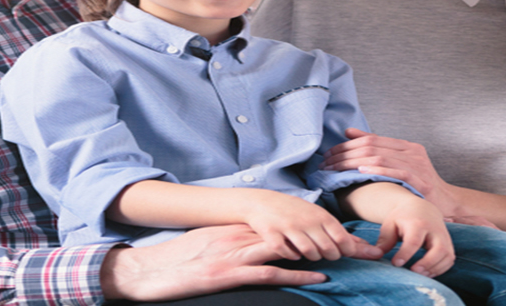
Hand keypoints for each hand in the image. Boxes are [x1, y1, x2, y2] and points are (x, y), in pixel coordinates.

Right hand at [100, 224, 362, 301]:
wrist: (147, 270)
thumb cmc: (178, 262)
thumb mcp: (212, 247)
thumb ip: (237, 243)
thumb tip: (265, 246)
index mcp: (238, 231)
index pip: (285, 225)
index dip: (317, 229)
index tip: (343, 233)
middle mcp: (242, 238)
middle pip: (294, 234)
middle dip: (328, 239)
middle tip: (358, 244)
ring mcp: (237, 254)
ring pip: (288, 249)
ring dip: (319, 254)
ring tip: (348, 258)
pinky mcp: (230, 273)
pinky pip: (270, 273)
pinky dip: (296, 275)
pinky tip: (318, 278)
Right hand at [243, 189, 366, 261]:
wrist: (262, 201)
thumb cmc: (295, 210)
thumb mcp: (318, 215)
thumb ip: (339, 232)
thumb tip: (365, 247)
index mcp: (321, 215)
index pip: (342, 239)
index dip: (345, 250)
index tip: (340, 251)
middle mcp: (307, 221)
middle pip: (328, 249)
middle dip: (330, 256)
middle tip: (324, 253)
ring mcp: (289, 228)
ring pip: (309, 253)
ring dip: (311, 257)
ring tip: (309, 252)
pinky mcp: (272, 235)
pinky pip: (288, 254)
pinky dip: (292, 256)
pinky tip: (292, 251)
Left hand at [323, 129, 465, 217]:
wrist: (447, 203)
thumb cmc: (419, 186)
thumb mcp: (399, 164)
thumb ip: (377, 149)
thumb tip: (348, 133)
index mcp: (406, 145)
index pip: (370, 139)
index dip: (346, 146)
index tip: (329, 155)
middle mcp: (412, 151)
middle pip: (371, 147)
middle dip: (344, 155)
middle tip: (326, 164)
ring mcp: (417, 165)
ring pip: (379, 157)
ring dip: (353, 163)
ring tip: (335, 170)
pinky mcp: (420, 180)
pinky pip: (396, 172)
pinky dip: (376, 170)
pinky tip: (360, 172)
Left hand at [375, 198, 455, 276]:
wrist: (422, 208)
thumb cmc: (403, 218)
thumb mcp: (390, 224)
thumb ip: (384, 240)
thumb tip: (377, 255)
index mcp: (418, 223)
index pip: (414, 241)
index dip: (406, 254)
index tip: (396, 264)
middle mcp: (435, 230)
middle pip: (438, 248)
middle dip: (427, 263)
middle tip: (414, 271)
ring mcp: (444, 237)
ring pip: (447, 255)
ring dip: (435, 268)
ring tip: (420, 275)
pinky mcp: (449, 244)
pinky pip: (449, 259)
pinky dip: (441, 269)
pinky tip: (427, 273)